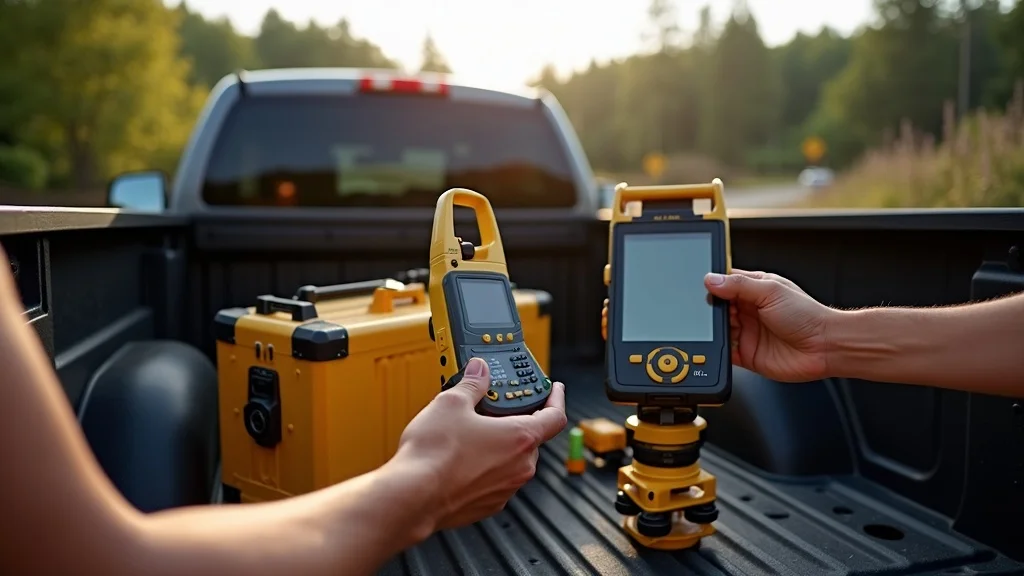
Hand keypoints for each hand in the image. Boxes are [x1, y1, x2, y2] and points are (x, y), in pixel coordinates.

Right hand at [393, 357, 566, 531]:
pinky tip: (460, 460)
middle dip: (514, 421)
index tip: (554, 390)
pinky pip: (494, 481)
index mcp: (521, 437)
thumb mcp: (451, 403)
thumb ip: (472, 384)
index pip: (555, 416)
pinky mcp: (488, 505)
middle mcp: (520, 466)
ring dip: (498, 446)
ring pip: (511, 461)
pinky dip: (484, 468)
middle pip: (530, 438)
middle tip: (494, 409)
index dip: (556, 399)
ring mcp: (506, 489)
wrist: (413, 496)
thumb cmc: (434, 455)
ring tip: (470, 434)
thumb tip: (478, 372)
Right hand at [704, 269, 835, 381]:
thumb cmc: (808, 316)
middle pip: (718, 307)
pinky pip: (725, 352)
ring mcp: (748, 332)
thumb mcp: (771, 291)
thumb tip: (712, 280)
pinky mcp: (747, 354)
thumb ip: (739, 285)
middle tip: (706, 310)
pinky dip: (717, 350)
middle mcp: (749, 310)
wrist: (825, 347)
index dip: (712, 284)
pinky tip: (717, 346)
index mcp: (755, 290)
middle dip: (710, 308)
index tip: (701, 286)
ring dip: (712, 329)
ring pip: (719, 330)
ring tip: (711, 327)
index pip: (725, 283)